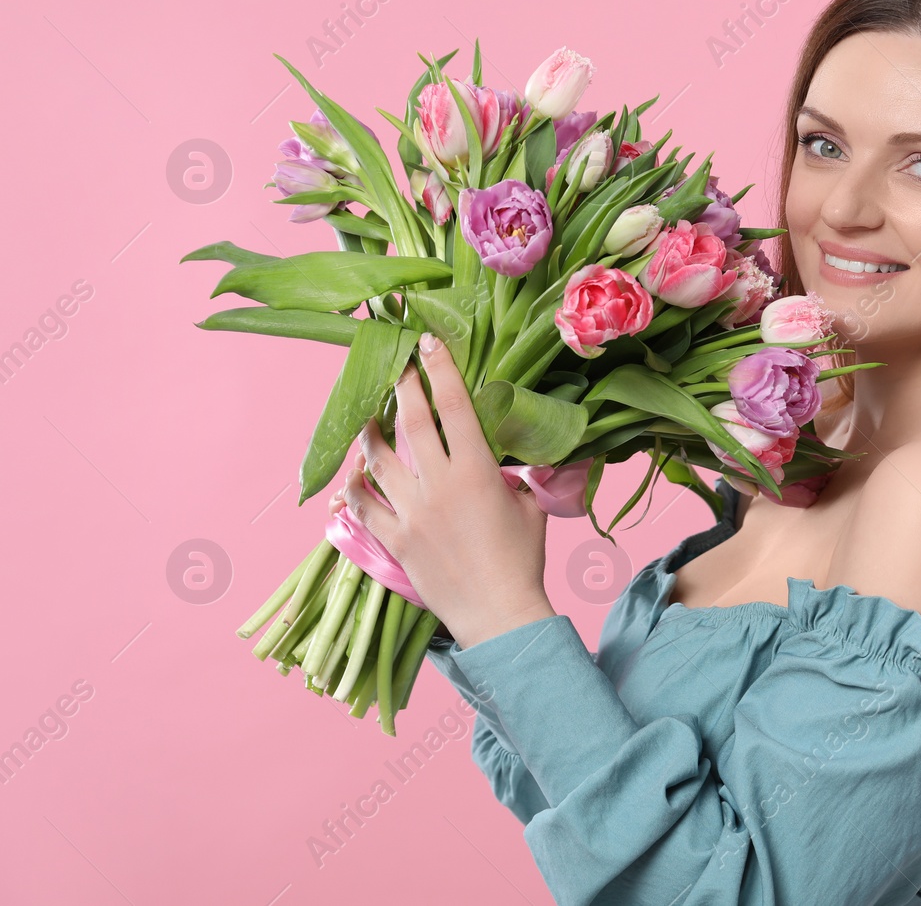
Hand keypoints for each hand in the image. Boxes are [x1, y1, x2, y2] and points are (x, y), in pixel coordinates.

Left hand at [329, 331, 554, 648]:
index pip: (454, 408)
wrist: (499, 615)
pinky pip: (362, 506)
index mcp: (476, 473)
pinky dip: (354, 487)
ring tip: (369, 415)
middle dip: (402, 386)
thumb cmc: (522, 561)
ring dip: (371, 433)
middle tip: (395, 363)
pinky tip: (352, 474)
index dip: (440, 371)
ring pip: (377, 460)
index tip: (428, 344)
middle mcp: (438, 486)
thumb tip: (513, 461)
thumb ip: (516, 477)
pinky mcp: (394, 540)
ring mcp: (411, 513)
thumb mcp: (529, 507)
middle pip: (412, 423)